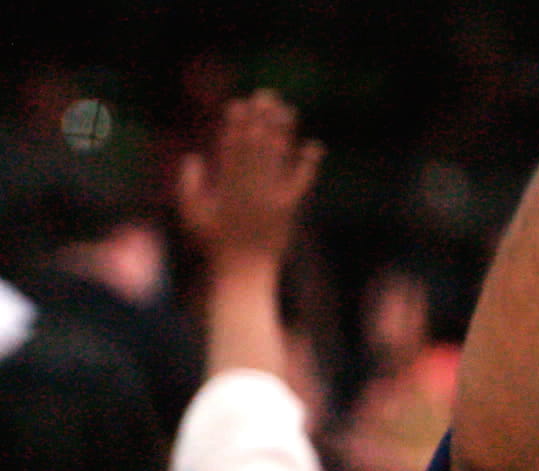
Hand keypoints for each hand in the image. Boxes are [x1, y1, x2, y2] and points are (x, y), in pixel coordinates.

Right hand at [176, 90, 322, 265]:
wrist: (243, 270)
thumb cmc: (214, 244)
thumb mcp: (192, 214)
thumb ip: (188, 185)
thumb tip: (193, 158)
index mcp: (225, 185)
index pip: (231, 147)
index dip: (235, 124)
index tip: (238, 104)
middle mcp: (248, 187)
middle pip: (255, 146)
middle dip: (259, 119)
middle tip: (265, 95)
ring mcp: (269, 197)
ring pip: (276, 158)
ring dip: (282, 132)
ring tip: (287, 110)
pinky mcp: (288, 208)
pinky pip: (299, 182)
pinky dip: (307, 164)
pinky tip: (314, 146)